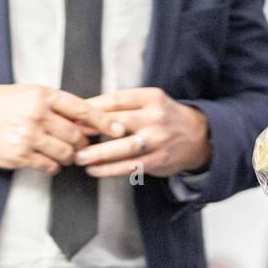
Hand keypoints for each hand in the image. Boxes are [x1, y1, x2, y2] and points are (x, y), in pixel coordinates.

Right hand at [0, 84, 104, 173]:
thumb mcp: (29, 92)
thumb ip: (56, 104)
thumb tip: (86, 118)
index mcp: (43, 95)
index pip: (83, 109)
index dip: (104, 121)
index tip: (119, 129)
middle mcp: (37, 115)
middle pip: (77, 135)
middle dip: (84, 142)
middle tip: (83, 144)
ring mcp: (28, 137)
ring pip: (66, 153)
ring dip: (71, 156)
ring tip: (66, 153)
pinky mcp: (19, 156)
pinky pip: (49, 166)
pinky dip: (54, 166)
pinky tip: (50, 161)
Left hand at [76, 87, 211, 177]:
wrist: (198, 136)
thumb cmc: (165, 117)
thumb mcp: (150, 102)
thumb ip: (123, 106)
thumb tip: (85, 112)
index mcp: (151, 97)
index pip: (115, 100)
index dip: (90, 108)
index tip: (71, 115)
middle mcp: (155, 117)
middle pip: (117, 122)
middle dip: (90, 130)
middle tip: (69, 136)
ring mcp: (158, 140)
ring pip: (123, 147)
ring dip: (98, 153)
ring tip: (78, 158)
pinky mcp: (158, 160)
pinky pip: (130, 166)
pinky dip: (109, 170)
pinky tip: (94, 170)